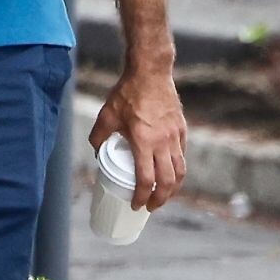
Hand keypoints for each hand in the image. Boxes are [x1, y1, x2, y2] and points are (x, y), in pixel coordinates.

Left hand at [90, 67, 186, 210]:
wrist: (151, 72)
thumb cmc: (128, 92)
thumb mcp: (107, 115)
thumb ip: (98, 136)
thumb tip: (96, 153)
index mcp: (144, 142)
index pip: (146, 180)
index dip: (142, 197)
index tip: (137, 205)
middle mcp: (163, 142)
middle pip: (168, 181)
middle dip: (160, 199)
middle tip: (151, 207)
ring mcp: (175, 136)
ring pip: (180, 170)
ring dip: (174, 188)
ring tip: (165, 195)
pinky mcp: (181, 129)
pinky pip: (182, 154)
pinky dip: (178, 168)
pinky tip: (170, 171)